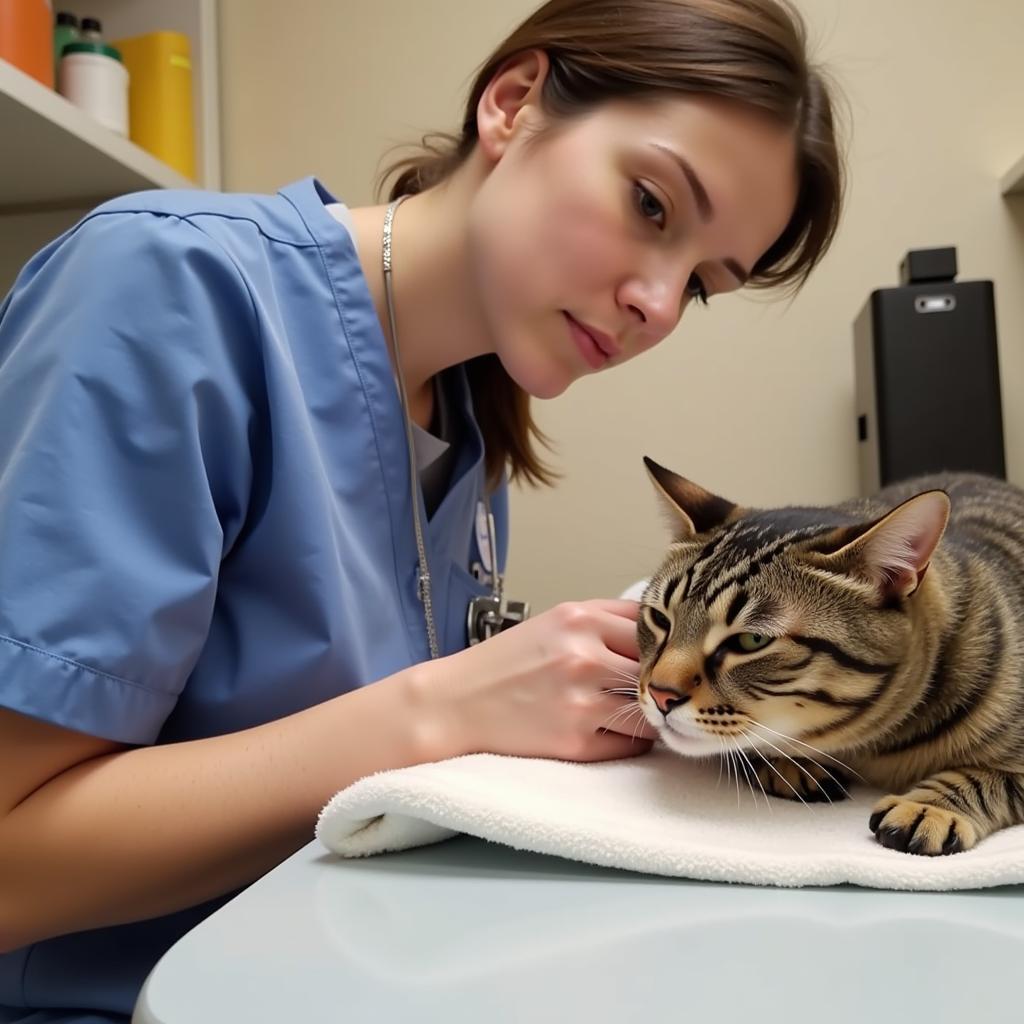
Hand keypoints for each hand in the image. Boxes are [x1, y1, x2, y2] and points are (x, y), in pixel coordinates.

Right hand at [418, 599, 659, 762]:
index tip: (666, 656)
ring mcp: (581, 701)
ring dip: (650, 714)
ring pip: (650, 710)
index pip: (652, 627)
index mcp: (579, 619)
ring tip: (634, 712)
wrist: (456, 704)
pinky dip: (629, 740)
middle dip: (661, 681)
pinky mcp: (575, 742)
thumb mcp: (553, 623)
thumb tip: (662, 631)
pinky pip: (631, 745)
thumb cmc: (506, 663)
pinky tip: (609, 731)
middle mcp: (584, 657)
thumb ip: (605, 620)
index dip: (662, 643)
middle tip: (660, 689)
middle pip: (657, 669)